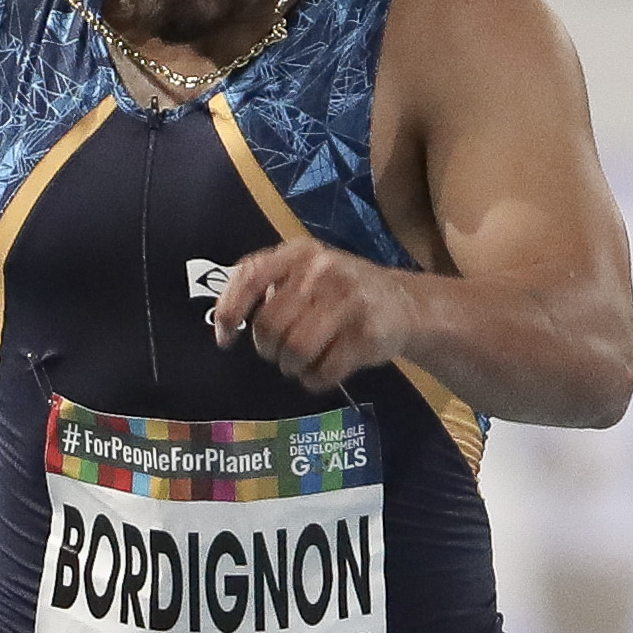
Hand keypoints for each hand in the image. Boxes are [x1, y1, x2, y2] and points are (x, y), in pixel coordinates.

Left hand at [208, 238, 415, 390]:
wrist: (406, 304)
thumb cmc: (342, 291)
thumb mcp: (308, 272)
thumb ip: (269, 284)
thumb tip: (226, 322)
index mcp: (301, 253)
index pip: (250, 276)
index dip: (230, 309)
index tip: (225, 338)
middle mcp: (322, 270)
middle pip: (269, 325)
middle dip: (268, 348)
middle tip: (279, 352)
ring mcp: (348, 301)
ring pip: (295, 351)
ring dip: (292, 367)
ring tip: (302, 363)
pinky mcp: (367, 334)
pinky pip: (324, 370)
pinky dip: (316, 380)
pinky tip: (322, 373)